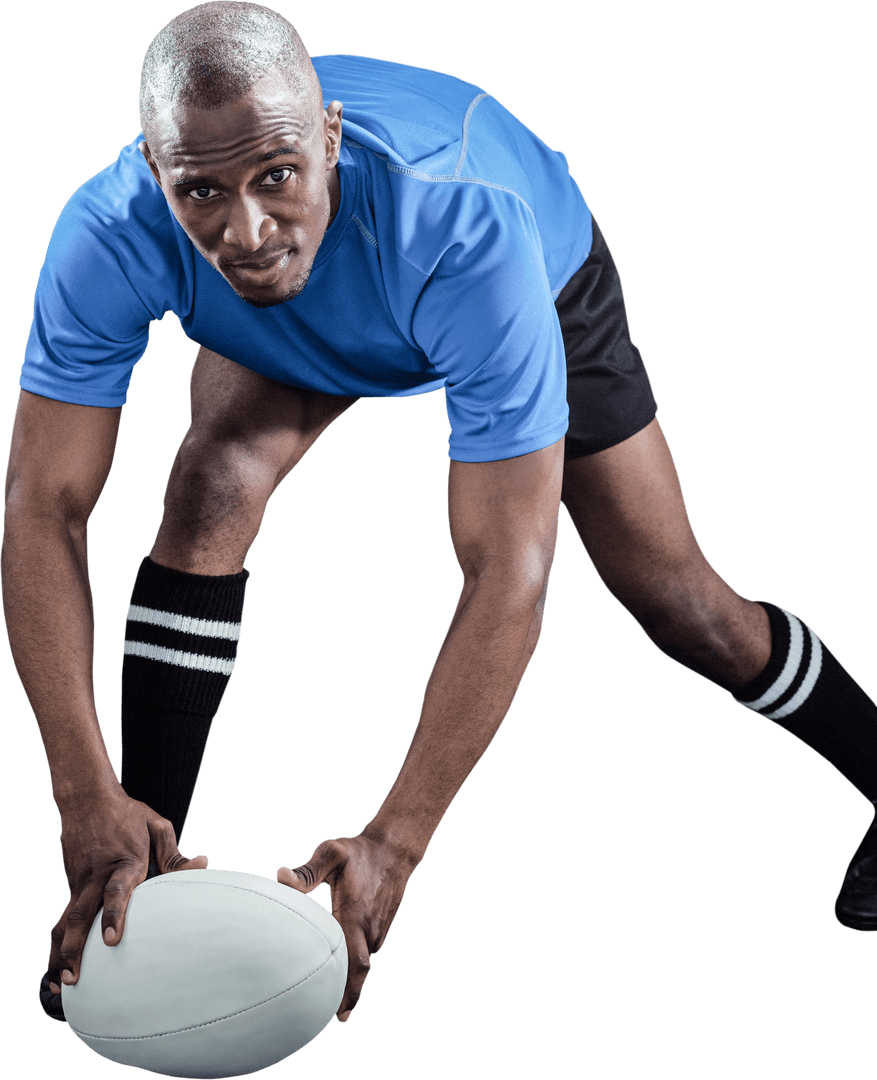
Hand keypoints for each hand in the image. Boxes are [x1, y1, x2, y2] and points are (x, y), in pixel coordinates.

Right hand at [46, 787, 207, 993]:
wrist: (86, 797)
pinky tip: (59, 963)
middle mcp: (98, 874)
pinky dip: (59, 939)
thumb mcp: (156, 826)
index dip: (114, 915)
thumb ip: (174, 853)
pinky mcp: (71, 883)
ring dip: (61, 952)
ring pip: (66, 920)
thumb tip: (203, 863)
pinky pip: (64, 914)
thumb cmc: (127, 814)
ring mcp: (80, 880)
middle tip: (74, 979)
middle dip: (76, 949)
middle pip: (81, 915)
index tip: (110, 941)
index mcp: (125, 860)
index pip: (118, 891)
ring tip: (61, 982)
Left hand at [278, 833, 416, 1021]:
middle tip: (325, 1019)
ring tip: (326, 997)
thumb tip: (280, 876)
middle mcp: (369, 928)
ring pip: (362, 962)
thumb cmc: (359, 851)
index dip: (348, 992)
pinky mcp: (381, 927)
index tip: (337, 1016)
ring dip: (348, 980)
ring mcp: (378, 929)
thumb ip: (307, 870)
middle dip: (346, 997)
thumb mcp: (332, 853)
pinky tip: (339, 968)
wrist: (394, 849)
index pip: (355, 964)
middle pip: (360, 973)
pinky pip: (366, 952)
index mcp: (356, 915)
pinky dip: (354, 965)